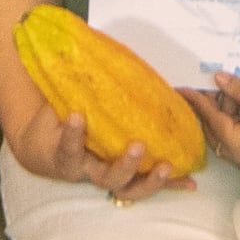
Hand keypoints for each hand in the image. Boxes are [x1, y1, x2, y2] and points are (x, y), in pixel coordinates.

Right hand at [5, 95, 187, 200]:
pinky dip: (171, 185)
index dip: (72, 135)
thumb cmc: (53, 124)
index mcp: (66, 155)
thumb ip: (64, 88)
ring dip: (151, 180)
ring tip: (167, 166)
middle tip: (138, 146)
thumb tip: (68, 50)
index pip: (67, 148)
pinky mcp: (127, 178)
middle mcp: (88, 171)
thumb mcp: (52, 106)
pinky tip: (191, 183)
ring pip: (129, 189)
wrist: (48, 151)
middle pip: (108, 178)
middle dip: (125, 165)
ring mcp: (109, 177)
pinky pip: (148, 184)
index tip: (76, 116)